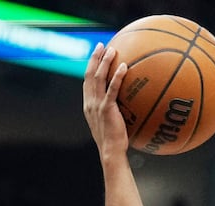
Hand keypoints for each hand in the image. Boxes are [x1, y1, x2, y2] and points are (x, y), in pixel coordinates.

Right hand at [83, 43, 129, 157]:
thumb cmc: (114, 141)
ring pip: (98, 78)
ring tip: (112, 50)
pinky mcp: (106, 109)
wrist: (110, 151)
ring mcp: (96, 105)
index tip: (97, 54)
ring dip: (104, 62)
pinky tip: (124, 67)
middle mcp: (90, 102)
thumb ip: (113, 110)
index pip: (87, 81)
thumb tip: (128, 102)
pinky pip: (112, 89)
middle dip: (95, 58)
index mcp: (89, 105)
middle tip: (101, 45)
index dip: (90, 66)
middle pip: (89, 75)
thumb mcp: (111, 122)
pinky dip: (117, 76)